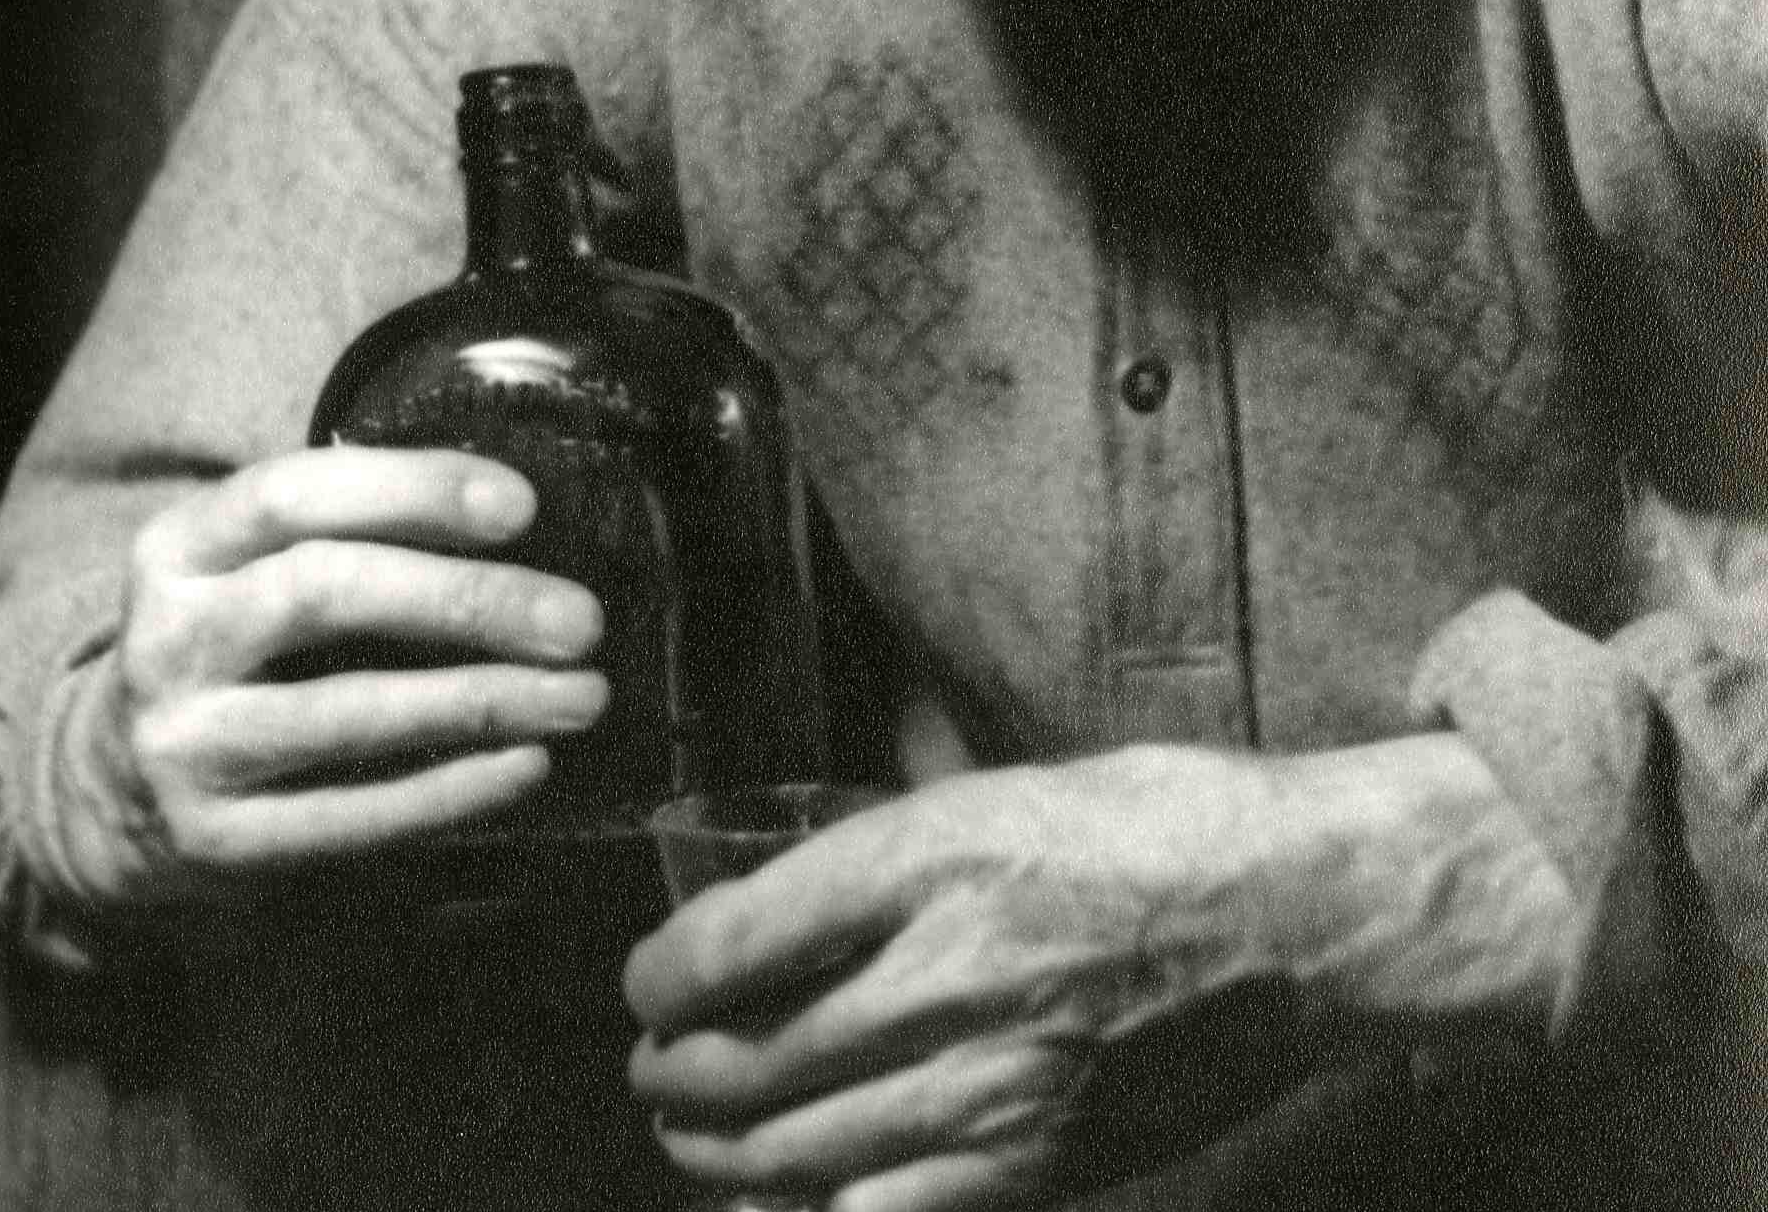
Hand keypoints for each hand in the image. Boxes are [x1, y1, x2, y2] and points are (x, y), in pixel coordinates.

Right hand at [50, 448, 606, 905]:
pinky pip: (349, 816)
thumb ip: (350, 532)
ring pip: (347, 713)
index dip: (412, 490)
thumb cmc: (232, 643)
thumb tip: (520, 523)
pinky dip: (450, 790)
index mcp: (181, 545)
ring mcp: (185, 742)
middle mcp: (170, 636)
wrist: (108, 787)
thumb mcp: (248, 566)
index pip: (294, 492)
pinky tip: (526, 764)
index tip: (523, 507)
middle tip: (579, 619)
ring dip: (481, 701)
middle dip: (469, 600)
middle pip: (326, 593)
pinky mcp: (214, 839)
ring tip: (581, 696)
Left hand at [624, 741, 1578, 1210]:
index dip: (660, 973)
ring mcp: (999, 1083)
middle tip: (654, 1064)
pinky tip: (787, 1201)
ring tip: (690, 1136)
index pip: (736, 938)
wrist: (1304, 917)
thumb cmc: (1161, 825)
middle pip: (746, 1057)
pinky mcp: (1045, 1164)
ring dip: (714, 1152)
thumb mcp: (1010, 783)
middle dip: (669, 1072)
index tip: (649, 979)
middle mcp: (952, 972)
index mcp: (938, 854)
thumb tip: (791, 878)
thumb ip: (897, 837)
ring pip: (794, 1150)